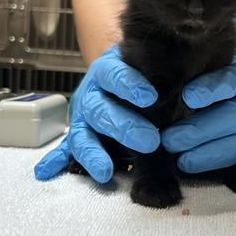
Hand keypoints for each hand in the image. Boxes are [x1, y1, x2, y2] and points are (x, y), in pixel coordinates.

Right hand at [34, 46, 158, 182]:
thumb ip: (162, 72)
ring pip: (82, 135)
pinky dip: (55, 161)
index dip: (130, 85)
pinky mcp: (79, 135)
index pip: (115, 75)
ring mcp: (83, 117)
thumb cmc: (138, 68)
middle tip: (151, 140)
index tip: (150, 97)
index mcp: (107, 70)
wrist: (118, 70)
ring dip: (92, 154)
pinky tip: (45, 172)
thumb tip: (189, 83)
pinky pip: (64, 150)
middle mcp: (92, 94)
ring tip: (105, 171)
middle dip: (125, 127)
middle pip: (101, 110)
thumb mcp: (147, 63)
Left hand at [161, 63, 235, 176]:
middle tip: (170, 141)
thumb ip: (190, 94)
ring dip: (219, 152)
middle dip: (201, 130)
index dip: (211, 88)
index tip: (187, 96)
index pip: (231, 79)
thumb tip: (159, 104)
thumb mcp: (209, 88)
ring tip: (184, 162)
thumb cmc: (222, 99)